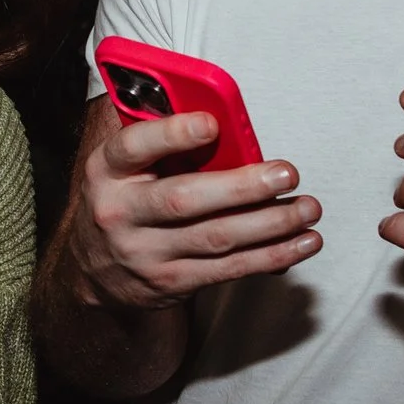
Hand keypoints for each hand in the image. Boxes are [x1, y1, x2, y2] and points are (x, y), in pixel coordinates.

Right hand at [70, 104, 320, 310]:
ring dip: (271, 223)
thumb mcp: (125, 165)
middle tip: (286, 174)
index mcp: (106, 170)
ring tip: (308, 208)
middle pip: (184, 200)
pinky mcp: (171, 283)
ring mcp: (145, 253)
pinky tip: (304, 241)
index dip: (172, 135)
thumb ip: (162, 140)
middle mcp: (119, 213)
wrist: (95, 270)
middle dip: (241, 187)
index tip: (211, 124)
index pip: (133, 147)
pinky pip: (229, 268)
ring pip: (216, 237)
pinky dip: (272, 255)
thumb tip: (224, 119)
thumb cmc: (127, 196)